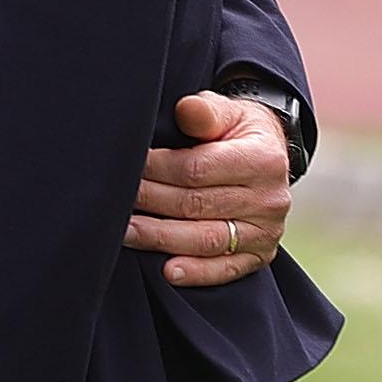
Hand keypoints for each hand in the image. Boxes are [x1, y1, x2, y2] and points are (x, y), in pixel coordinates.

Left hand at [125, 91, 292, 286]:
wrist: (268, 156)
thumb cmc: (235, 131)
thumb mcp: (227, 111)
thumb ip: (206, 111)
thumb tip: (186, 109)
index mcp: (262, 159)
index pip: (196, 169)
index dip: (156, 169)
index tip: (126, 167)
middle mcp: (269, 199)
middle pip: (196, 205)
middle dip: (150, 203)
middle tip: (111, 201)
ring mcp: (266, 231)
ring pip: (207, 240)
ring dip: (161, 239)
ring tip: (123, 233)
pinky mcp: (260, 254)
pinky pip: (226, 268)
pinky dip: (196, 272)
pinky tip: (167, 272)